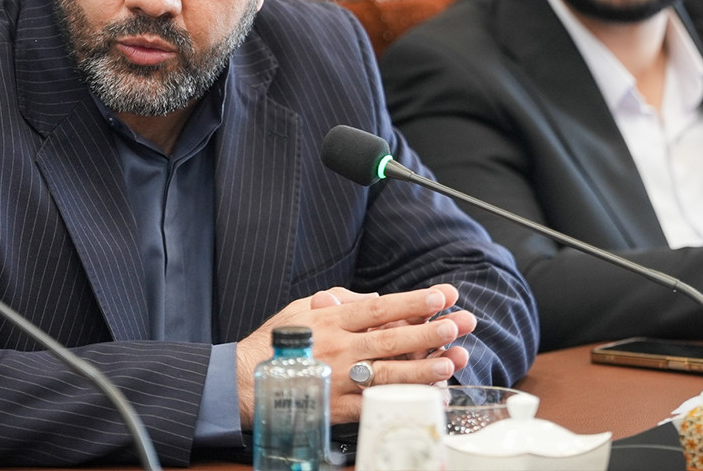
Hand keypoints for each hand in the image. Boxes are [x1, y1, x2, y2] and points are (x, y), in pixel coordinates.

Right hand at [235, 284, 476, 425]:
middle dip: (428, 331)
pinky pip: (376, 404)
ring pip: (387, 373)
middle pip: (390, 339)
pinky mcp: (336, 407)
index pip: (378, 307)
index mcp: (331, 319)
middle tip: (459, 324)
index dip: (411, 302)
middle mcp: (338, 348)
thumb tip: (374, 297)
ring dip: (422, 368)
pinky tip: (429, 396)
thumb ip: (339, 300)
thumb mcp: (302, 308)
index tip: (441, 295)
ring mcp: (338, 380)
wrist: (243, 381)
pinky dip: (403, 400)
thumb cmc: (275, 342)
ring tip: (452, 360)